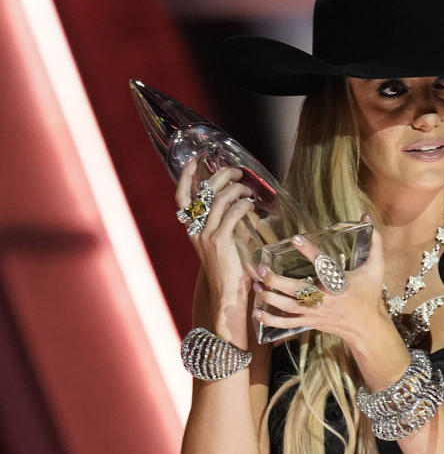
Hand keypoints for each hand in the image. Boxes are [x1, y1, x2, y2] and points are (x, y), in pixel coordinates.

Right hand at [175, 159, 254, 309]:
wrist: (228, 294)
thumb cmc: (230, 268)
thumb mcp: (225, 241)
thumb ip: (229, 223)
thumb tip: (241, 204)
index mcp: (192, 229)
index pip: (182, 197)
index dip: (185, 176)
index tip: (194, 160)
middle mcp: (195, 230)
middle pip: (204, 192)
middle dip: (222, 176)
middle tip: (237, 172)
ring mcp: (205, 235)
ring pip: (219, 200)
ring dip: (237, 190)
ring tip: (249, 191)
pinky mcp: (219, 241)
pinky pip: (232, 214)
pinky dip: (243, 205)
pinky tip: (251, 205)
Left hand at [251, 223, 390, 348]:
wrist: (366, 327)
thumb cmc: (369, 295)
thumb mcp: (376, 269)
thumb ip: (374, 243)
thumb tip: (367, 217)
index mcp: (340, 284)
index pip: (323, 265)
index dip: (309, 251)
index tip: (295, 238)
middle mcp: (325, 299)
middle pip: (297, 290)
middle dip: (277, 281)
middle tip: (262, 269)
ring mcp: (315, 313)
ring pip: (287, 307)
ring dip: (269, 297)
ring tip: (256, 285)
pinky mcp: (310, 322)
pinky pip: (286, 324)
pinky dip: (270, 320)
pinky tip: (256, 312)